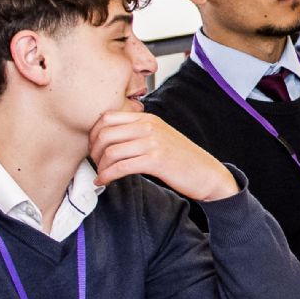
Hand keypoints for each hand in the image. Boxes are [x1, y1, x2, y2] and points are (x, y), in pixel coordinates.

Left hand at [89, 108, 238, 201]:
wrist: (206, 173)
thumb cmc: (181, 159)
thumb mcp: (159, 137)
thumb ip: (137, 133)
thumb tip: (108, 140)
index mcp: (147, 118)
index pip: (107, 117)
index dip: (93, 133)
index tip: (93, 148)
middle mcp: (148, 126)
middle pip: (104, 133)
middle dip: (93, 151)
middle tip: (95, 163)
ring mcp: (152, 142)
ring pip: (111, 151)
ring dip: (100, 166)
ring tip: (101, 175)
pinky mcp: (156, 160)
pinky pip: (121, 167)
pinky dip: (107, 176)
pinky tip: (104, 182)